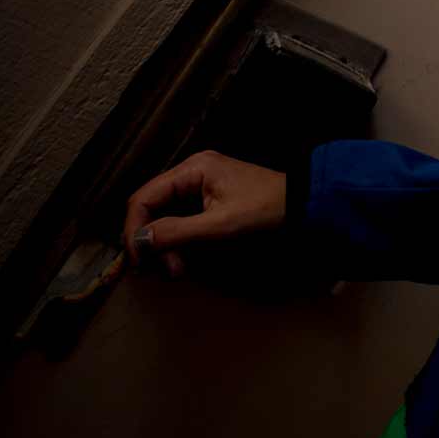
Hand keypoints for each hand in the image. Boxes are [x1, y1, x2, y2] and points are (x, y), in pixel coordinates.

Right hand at [122, 150, 287, 277]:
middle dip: (152, 240)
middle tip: (164, 269)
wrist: (303, 205)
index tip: (138, 260)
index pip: (144, 198)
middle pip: (151, 207)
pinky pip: (180, 219)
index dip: (134, 229)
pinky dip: (179, 241)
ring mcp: (200, 183)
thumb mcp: (220, 224)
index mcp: (193, 168)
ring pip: (164, 216)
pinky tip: (184, 259)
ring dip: (166, 245)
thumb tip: (139, 241)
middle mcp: (192, 171)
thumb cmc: (267, 209)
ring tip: (178, 269)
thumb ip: (178, 231)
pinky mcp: (208, 198)